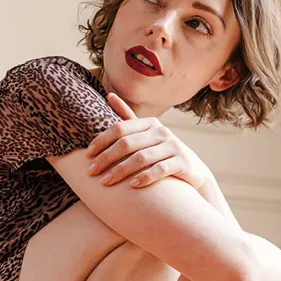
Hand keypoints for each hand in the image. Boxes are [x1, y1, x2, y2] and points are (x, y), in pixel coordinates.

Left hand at [86, 91, 212, 190]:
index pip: (120, 128)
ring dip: (121, 170)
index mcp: (149, 123)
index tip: (87, 154)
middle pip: (127, 143)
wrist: (193, 172)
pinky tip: (132, 185)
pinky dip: (145, 177)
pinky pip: (160, 169)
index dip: (102, 140)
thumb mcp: (146, 134)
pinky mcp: (182, 162)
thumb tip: (109, 95)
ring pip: (141, 158)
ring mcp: (173, 147)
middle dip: (106, 158)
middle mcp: (162, 132)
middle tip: (91, 172)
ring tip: (106, 181)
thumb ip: (128, 118)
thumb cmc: (163, 153)